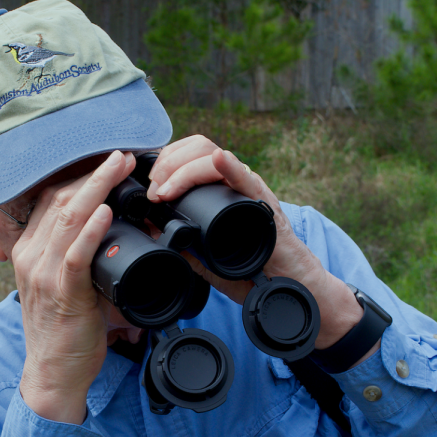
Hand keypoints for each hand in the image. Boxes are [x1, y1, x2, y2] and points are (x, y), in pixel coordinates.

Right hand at [13, 151, 135, 423]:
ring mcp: (44, 274)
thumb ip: (82, 257)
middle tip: (125, 156)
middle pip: (60, 200)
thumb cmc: (65, 332)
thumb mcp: (67, 285)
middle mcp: (31, 256)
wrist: (52, 374)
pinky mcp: (62, 294)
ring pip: (68, 219)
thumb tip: (116, 232)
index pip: (51, 200)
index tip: (110, 162)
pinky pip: (76, 255)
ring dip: (99, 188)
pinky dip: (92, 230)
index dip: (81, 176)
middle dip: (95, 174)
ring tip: (122, 167)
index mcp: (29, 251)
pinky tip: (107, 212)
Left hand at [144, 138, 365, 351]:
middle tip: (153, 190)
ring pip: (215, 157)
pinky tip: (219, 161)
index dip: (165, 163)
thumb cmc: (254, 271)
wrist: (288, 288)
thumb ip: (184, 245)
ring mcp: (250, 191)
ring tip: (166, 190)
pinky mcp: (265, 206)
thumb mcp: (208, 258)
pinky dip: (231, 167)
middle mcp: (234, 184)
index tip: (148, 186)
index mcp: (220, 190)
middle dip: (168, 164)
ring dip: (184, 168)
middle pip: (198, 149)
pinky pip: (247, 180)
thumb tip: (152, 232)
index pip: (189, 156)